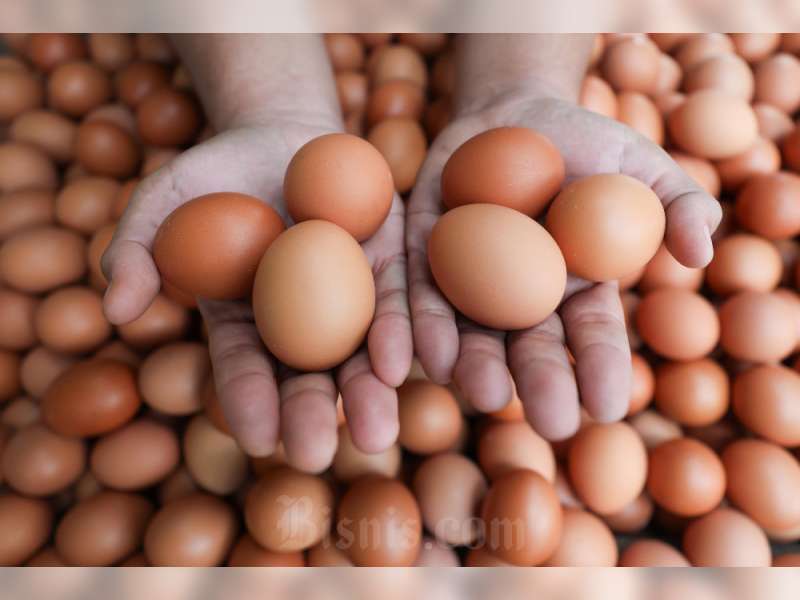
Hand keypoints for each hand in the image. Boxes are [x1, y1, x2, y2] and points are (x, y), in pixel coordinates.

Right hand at [103, 118, 411, 471]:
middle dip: (312, 415)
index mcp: (245, 323)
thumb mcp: (163, 203)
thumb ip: (136, 251)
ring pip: (362, 353)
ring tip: (378, 433)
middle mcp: (302, 324)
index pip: (244, 369)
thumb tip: (116, 308)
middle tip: (315, 455)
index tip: (254, 439)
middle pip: (308, 377)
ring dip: (369, 393)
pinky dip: (401, 332)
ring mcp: (350, 298)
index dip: (247, 402)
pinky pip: (399, 300)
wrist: (281, 137)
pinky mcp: (390, 264)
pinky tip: (404, 363)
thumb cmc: (213, 175)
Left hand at [407, 94, 721, 439]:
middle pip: (529, 347)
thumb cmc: (587, 146)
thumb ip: (679, 205)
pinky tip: (423, 357)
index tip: (607, 408)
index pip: (592, 335)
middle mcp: (520, 298)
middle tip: (550, 424)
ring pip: (471, 333)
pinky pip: (419, 295)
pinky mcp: (424, 255)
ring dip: (475, 366)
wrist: (513, 111)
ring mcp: (470, 280)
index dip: (601, 369)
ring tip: (481, 395)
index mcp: (575, 290)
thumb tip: (701, 252)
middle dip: (540, 385)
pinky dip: (420, 326)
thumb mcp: (641, 168)